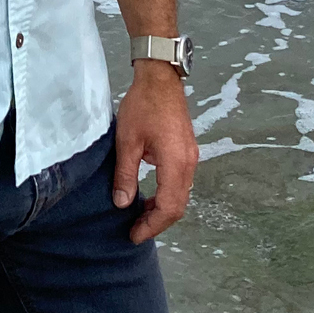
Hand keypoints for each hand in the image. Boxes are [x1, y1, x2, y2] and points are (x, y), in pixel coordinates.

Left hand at [112, 60, 197, 242]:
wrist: (160, 78)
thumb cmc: (143, 105)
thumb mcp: (127, 142)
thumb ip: (125, 175)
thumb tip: (122, 204)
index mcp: (176, 162)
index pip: (168, 207)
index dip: (151, 225)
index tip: (133, 234)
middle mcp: (189, 163)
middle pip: (178, 205)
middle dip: (157, 222)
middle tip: (134, 231)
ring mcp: (191, 157)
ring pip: (181, 195)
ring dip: (162, 209)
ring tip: (138, 216)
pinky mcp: (187, 151)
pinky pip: (180, 182)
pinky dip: (166, 195)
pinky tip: (149, 196)